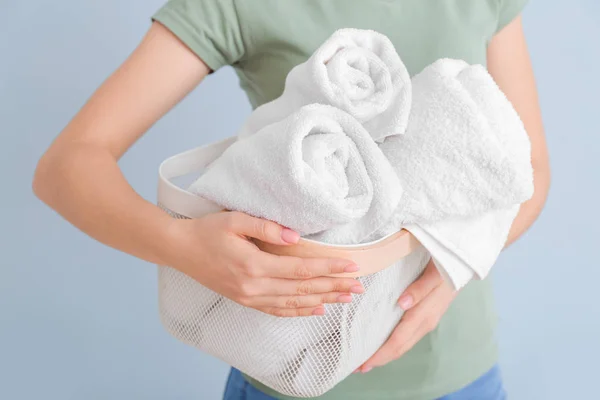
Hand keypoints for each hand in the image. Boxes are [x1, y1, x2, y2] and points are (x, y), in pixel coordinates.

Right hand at [165, 211, 364, 317]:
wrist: (180, 250)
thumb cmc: (207, 231)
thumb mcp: (234, 220)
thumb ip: (266, 227)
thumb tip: (297, 237)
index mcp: (254, 265)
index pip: (301, 270)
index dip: (328, 268)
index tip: (351, 267)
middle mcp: (254, 286)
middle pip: (303, 290)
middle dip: (334, 287)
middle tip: (359, 286)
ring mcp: (250, 297)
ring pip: (294, 303)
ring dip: (323, 300)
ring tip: (346, 298)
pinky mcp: (246, 300)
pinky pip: (278, 310)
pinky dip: (299, 312)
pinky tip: (316, 310)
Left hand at [356, 259, 456, 372]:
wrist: (463, 263)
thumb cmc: (447, 265)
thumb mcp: (434, 273)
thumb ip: (419, 289)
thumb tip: (402, 304)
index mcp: (425, 314)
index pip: (398, 341)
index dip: (380, 354)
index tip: (362, 364)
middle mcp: (426, 322)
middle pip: (400, 347)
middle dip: (379, 359)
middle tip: (357, 367)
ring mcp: (427, 320)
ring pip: (404, 343)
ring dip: (386, 353)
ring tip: (366, 358)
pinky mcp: (426, 315)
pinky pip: (407, 335)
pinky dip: (393, 342)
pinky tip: (382, 341)